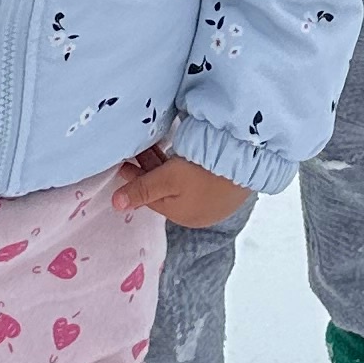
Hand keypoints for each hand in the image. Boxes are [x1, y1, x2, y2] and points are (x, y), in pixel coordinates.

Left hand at [111, 143, 251, 227]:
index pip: (152, 198)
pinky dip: (183, 166)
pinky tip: (181, 153)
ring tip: (154, 146)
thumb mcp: (168, 180)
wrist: (247, 160)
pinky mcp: (225, 185)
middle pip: (166, 190)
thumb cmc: (204, 172)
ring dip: (165, 167)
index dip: (136, 180)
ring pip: (181, 182)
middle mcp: (198, 212)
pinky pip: (197, 177)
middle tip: (135, 152)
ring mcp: (214, 200)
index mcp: (182, 216)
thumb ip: (141, 189)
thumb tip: (116, 204)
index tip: (124, 164)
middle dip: (149, 172)